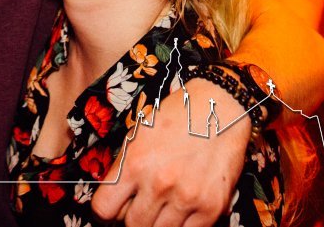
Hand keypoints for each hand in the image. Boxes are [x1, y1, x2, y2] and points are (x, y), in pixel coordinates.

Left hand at [93, 82, 248, 226]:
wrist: (219, 108)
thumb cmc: (175, 117)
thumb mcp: (138, 135)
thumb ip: (123, 168)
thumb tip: (114, 197)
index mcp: (134, 163)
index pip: (104, 209)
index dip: (104, 212)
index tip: (111, 209)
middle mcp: (158, 184)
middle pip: (133, 225)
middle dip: (133, 218)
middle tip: (140, 207)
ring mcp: (186, 198)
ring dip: (158, 223)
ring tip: (163, 206)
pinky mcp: (211, 207)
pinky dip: (183, 225)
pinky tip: (182, 210)